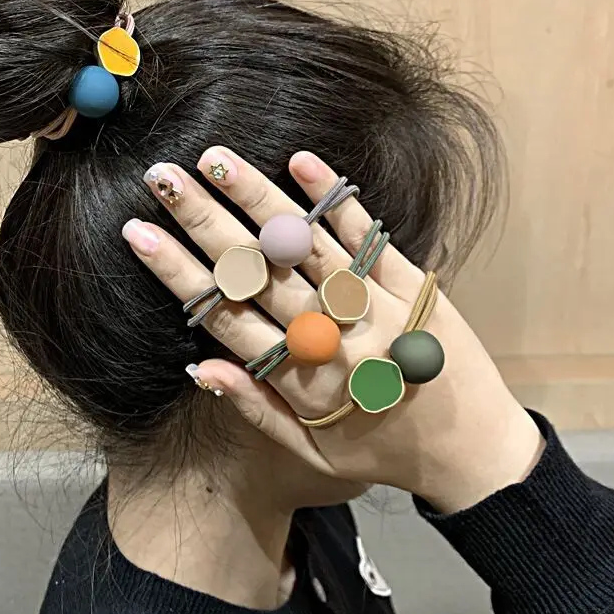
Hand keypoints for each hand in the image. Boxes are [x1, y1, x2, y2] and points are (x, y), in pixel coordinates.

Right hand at [123, 148, 544, 513]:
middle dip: (205, 220)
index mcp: (302, 382)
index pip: (226, 316)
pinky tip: (301, 161)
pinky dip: (335, 199)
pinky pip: (370, 237)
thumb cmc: (383, 454)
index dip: (178, 273)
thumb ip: (255, 408)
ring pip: (306, 245)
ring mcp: (376, 307)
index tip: (138, 233)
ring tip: (216, 159)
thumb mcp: (313, 453)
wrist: (476, 453)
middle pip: (258, 272)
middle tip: (161, 177)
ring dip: (259, 198)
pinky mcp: (414, 286)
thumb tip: (198, 365)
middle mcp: (333, 339)